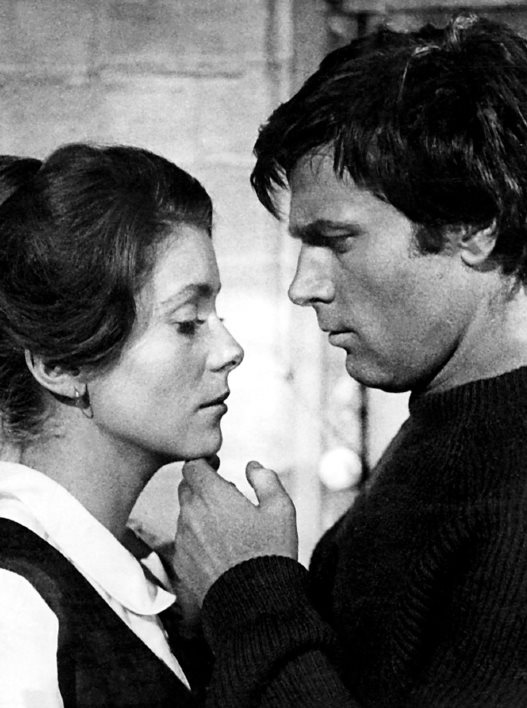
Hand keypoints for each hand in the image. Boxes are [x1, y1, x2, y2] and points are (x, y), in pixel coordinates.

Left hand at [174, 458, 297, 606]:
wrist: (254, 604)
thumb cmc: (270, 553)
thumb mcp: (281, 509)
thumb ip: (266, 479)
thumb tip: (253, 467)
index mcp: (212, 496)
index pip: (193, 466)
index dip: (204, 463)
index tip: (218, 468)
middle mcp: (191, 514)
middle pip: (187, 488)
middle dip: (203, 487)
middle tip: (227, 498)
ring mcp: (183, 540)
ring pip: (185, 515)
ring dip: (201, 514)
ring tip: (228, 529)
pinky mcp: (181, 563)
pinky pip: (184, 541)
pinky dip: (198, 539)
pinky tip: (220, 551)